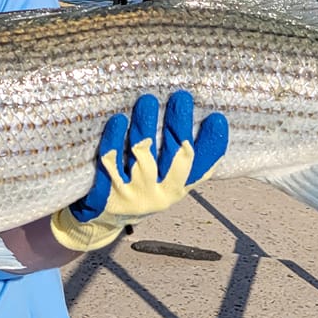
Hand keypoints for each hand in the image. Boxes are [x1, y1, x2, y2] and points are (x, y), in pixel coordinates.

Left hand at [50, 92, 227, 251]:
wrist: (101, 220)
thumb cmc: (137, 188)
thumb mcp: (162, 179)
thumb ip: (176, 157)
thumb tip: (191, 115)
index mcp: (177, 189)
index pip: (201, 168)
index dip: (212, 145)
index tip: (217, 119)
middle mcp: (160, 195)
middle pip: (175, 157)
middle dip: (179, 125)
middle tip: (181, 97)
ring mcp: (134, 195)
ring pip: (143, 155)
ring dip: (146, 125)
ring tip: (148, 100)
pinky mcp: (108, 193)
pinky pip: (112, 162)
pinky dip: (116, 139)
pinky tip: (119, 120)